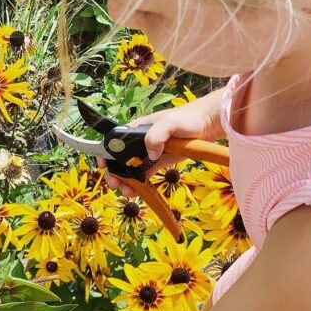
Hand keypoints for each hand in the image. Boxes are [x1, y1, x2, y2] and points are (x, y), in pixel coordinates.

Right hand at [97, 88, 224, 195]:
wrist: (207, 125)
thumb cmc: (186, 118)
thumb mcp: (169, 123)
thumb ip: (156, 136)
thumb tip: (150, 154)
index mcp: (137, 129)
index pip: (115, 142)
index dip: (106, 154)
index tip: (103, 166)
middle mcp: (139, 141)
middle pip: (120, 159)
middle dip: (115, 173)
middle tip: (116, 184)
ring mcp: (149, 152)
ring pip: (131, 169)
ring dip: (126, 181)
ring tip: (128, 191)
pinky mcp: (160, 161)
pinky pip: (145, 174)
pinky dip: (139, 183)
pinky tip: (137, 191)